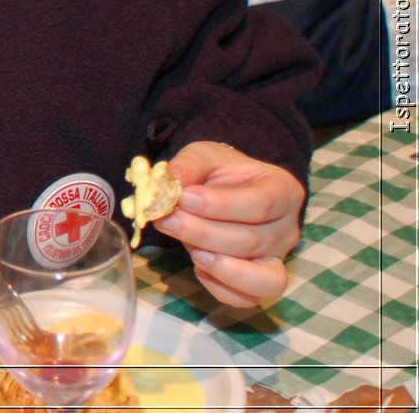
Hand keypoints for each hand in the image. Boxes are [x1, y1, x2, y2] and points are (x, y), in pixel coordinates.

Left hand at [152, 140, 304, 306]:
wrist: (223, 191)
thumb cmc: (219, 173)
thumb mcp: (204, 156)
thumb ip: (189, 165)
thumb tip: (168, 182)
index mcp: (282, 190)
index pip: (262, 203)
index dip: (221, 205)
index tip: (185, 198)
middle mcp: (287, 228)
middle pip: (253, 240)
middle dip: (204, 233)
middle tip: (168, 220)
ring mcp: (277, 259)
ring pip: (261, 277)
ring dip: (221, 267)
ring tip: (192, 251)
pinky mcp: (259, 282)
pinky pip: (247, 298)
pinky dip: (221, 288)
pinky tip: (198, 266)